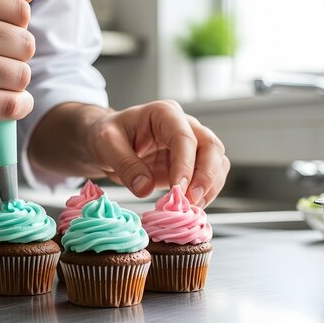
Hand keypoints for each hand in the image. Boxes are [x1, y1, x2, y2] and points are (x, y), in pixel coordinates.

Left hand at [84, 100, 229, 206]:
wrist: (107, 142)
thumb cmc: (106, 135)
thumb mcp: (106, 144)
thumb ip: (124, 164)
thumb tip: (144, 188)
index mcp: (164, 114)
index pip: (185, 136)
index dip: (186, 164)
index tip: (178, 188)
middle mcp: (184, 126)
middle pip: (211, 146)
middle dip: (206, 176)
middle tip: (190, 201)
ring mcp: (191, 146)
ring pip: (217, 162)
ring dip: (209, 187)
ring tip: (190, 208)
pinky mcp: (192, 165)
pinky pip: (210, 177)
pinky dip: (206, 194)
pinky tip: (190, 208)